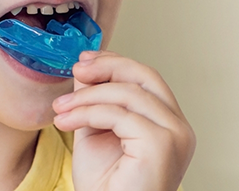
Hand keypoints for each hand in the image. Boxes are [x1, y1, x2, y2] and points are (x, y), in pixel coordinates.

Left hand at [52, 50, 194, 190]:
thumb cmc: (105, 182)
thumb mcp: (95, 127)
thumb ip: (94, 97)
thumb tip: (84, 65)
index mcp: (167, 120)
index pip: (144, 76)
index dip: (114, 61)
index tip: (84, 59)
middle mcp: (178, 126)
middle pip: (144, 75)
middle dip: (106, 67)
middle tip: (76, 69)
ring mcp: (175, 135)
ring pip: (127, 93)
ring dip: (86, 96)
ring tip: (60, 108)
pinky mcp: (161, 145)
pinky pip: (118, 114)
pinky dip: (86, 113)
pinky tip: (65, 123)